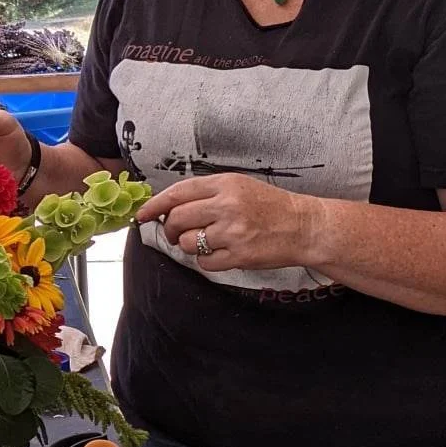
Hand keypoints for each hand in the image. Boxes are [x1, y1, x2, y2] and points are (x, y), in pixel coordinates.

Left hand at [135, 174, 316, 273]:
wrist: (302, 226)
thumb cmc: (269, 206)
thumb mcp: (239, 186)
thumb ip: (206, 193)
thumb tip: (169, 206)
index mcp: (225, 184)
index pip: (178, 193)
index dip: (154, 205)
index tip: (142, 214)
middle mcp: (227, 206)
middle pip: (177, 219)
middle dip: (170, 229)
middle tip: (175, 233)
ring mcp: (232, 232)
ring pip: (187, 242)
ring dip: (189, 245)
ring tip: (206, 241)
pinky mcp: (239, 255)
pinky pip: (204, 262)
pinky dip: (206, 260)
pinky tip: (220, 252)